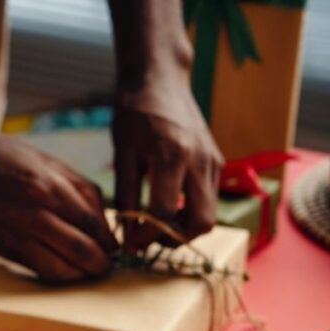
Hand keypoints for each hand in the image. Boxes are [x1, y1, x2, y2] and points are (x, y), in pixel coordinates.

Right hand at [0, 131, 117, 282]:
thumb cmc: (4, 155)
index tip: (115, 249)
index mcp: (48, 186)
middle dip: (98, 264)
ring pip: (56, 267)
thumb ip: (79, 190)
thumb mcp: (48, 161)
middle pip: (79, 249)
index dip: (108, 241)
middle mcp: (31, 212)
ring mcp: (12, 232)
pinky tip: (62, 270)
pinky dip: (52, 273)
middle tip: (106, 268)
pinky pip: (33, 267)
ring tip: (88, 274)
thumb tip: (104, 222)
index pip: (91, 223)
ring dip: (78, 275)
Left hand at [112, 73, 223, 250]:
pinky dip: (190, 211)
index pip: (163, 213)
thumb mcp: (122, 153)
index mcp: (172, 156)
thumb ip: (126, 195)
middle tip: (149, 239)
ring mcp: (213, 160)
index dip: (146, 236)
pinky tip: (166, 205)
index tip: (130, 245)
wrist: (160, 78)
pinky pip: (209, 198)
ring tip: (156, 224)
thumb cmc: (134, 112)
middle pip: (201, 222)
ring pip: (210, 214)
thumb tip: (127, 234)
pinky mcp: (217, 160)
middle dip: (175, 239)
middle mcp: (199, 160)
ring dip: (185, 228)